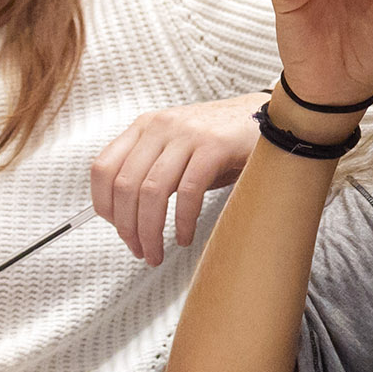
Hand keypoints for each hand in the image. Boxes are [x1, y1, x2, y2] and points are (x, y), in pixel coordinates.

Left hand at [90, 93, 265, 266]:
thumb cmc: (222, 141)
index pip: (103, 168)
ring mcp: (187, 134)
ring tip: (157, 252)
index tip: (117, 228)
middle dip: (128, 228)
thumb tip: (127, 216)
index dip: (104, 206)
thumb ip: (151, 171)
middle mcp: (161, 127)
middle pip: (125, 185)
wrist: (268, 119)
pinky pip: (188, 192)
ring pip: (151, 192)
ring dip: (150, 231)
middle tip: (140, 250)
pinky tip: (184, 236)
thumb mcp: (177, 149)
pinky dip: (183, 221)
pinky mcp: (214, 146)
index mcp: (145, 126)